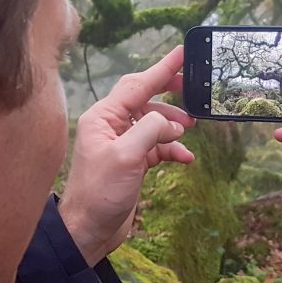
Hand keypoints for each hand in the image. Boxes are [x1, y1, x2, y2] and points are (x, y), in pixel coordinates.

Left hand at [59, 46, 196, 265]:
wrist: (89, 230)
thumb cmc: (100, 193)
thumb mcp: (127, 157)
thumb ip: (150, 130)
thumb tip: (171, 122)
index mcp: (103, 117)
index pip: (138, 84)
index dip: (162, 69)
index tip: (183, 52)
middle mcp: (110, 125)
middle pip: (145, 98)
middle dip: (170, 94)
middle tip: (193, 87)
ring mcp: (121, 143)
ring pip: (154, 122)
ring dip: (173, 125)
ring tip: (190, 129)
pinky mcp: (132, 161)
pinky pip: (156, 146)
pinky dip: (172, 149)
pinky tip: (185, 158)